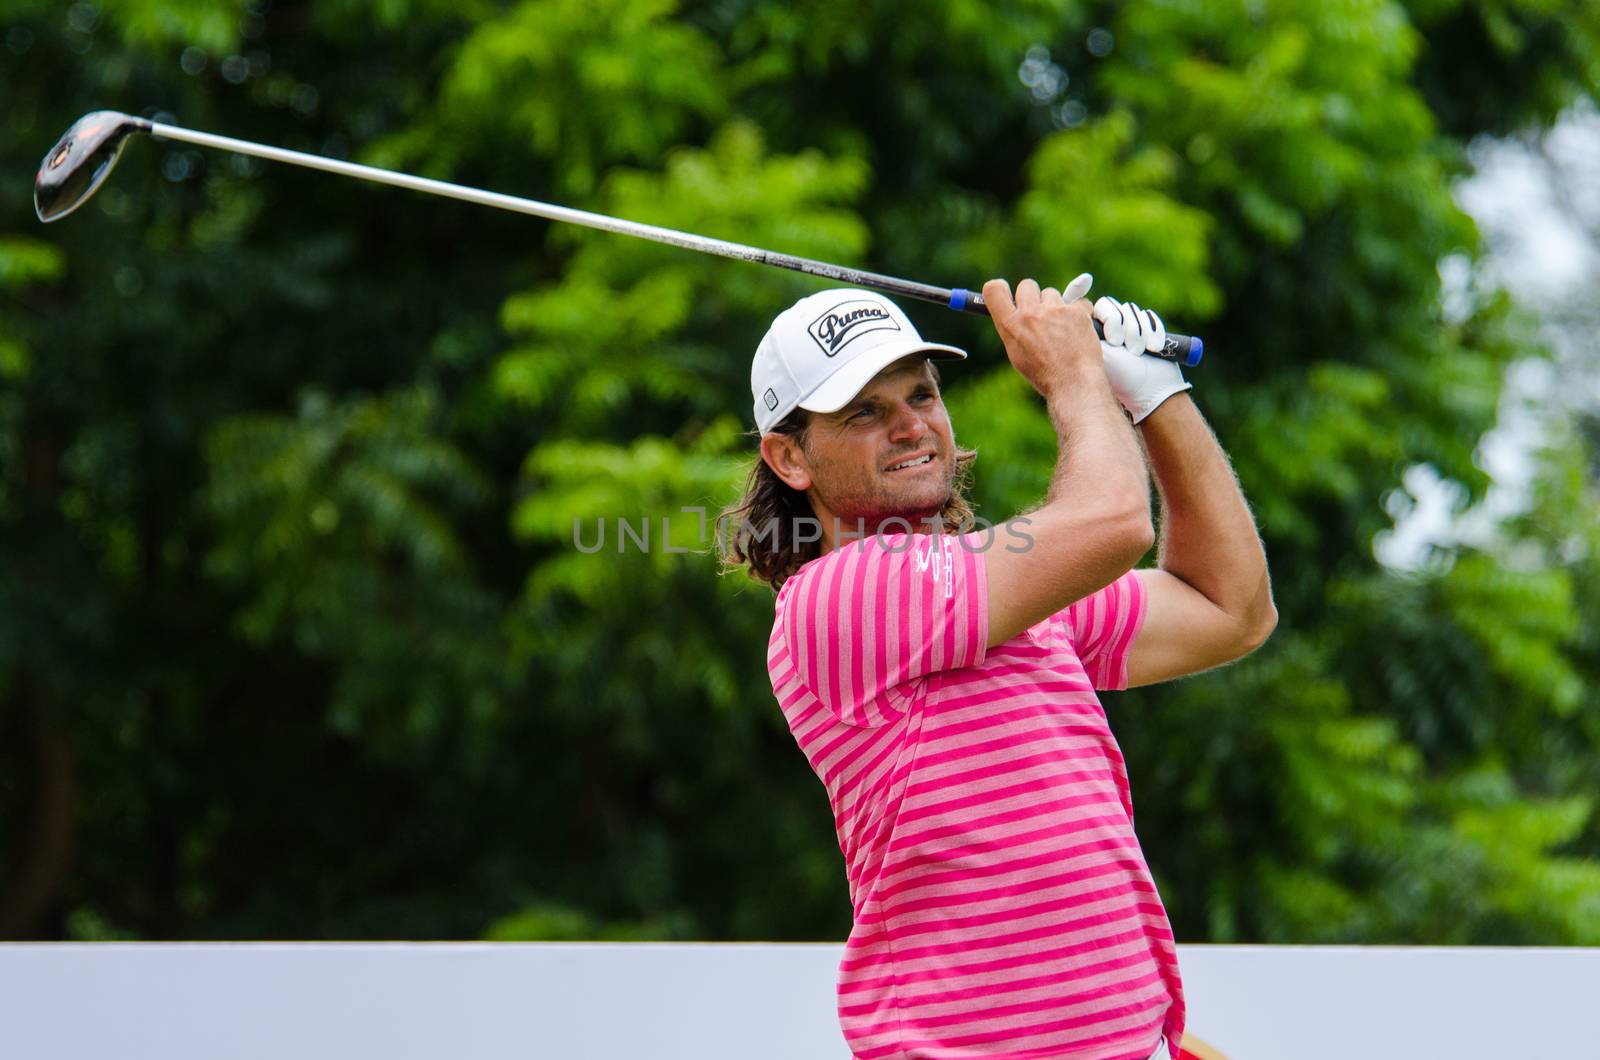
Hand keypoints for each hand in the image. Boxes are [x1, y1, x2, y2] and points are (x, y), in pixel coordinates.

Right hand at [983, 273, 1101, 397]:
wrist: (1074, 384)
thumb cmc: (1045, 374)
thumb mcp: (1018, 354)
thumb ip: (1014, 330)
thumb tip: (1014, 313)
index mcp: (1010, 326)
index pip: (994, 290)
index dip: (1000, 288)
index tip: (1007, 292)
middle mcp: (1030, 314)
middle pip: (1026, 285)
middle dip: (1033, 296)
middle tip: (1040, 314)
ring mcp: (1054, 310)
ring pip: (1052, 294)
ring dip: (1056, 307)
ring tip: (1062, 330)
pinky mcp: (1076, 311)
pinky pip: (1078, 301)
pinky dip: (1079, 313)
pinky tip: (1078, 330)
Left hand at [1093, 295, 1192, 422]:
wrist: (1152, 390)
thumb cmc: (1121, 376)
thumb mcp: (1100, 354)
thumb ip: (1087, 332)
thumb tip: (1081, 309)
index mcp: (1094, 333)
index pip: (1099, 308)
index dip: (1110, 319)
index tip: (1114, 340)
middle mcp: (1111, 328)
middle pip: (1116, 307)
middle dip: (1124, 327)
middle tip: (1127, 348)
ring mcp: (1129, 328)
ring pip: (1133, 311)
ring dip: (1138, 332)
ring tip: (1138, 352)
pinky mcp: (1148, 329)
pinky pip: (1149, 317)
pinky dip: (1153, 332)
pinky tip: (1152, 348)